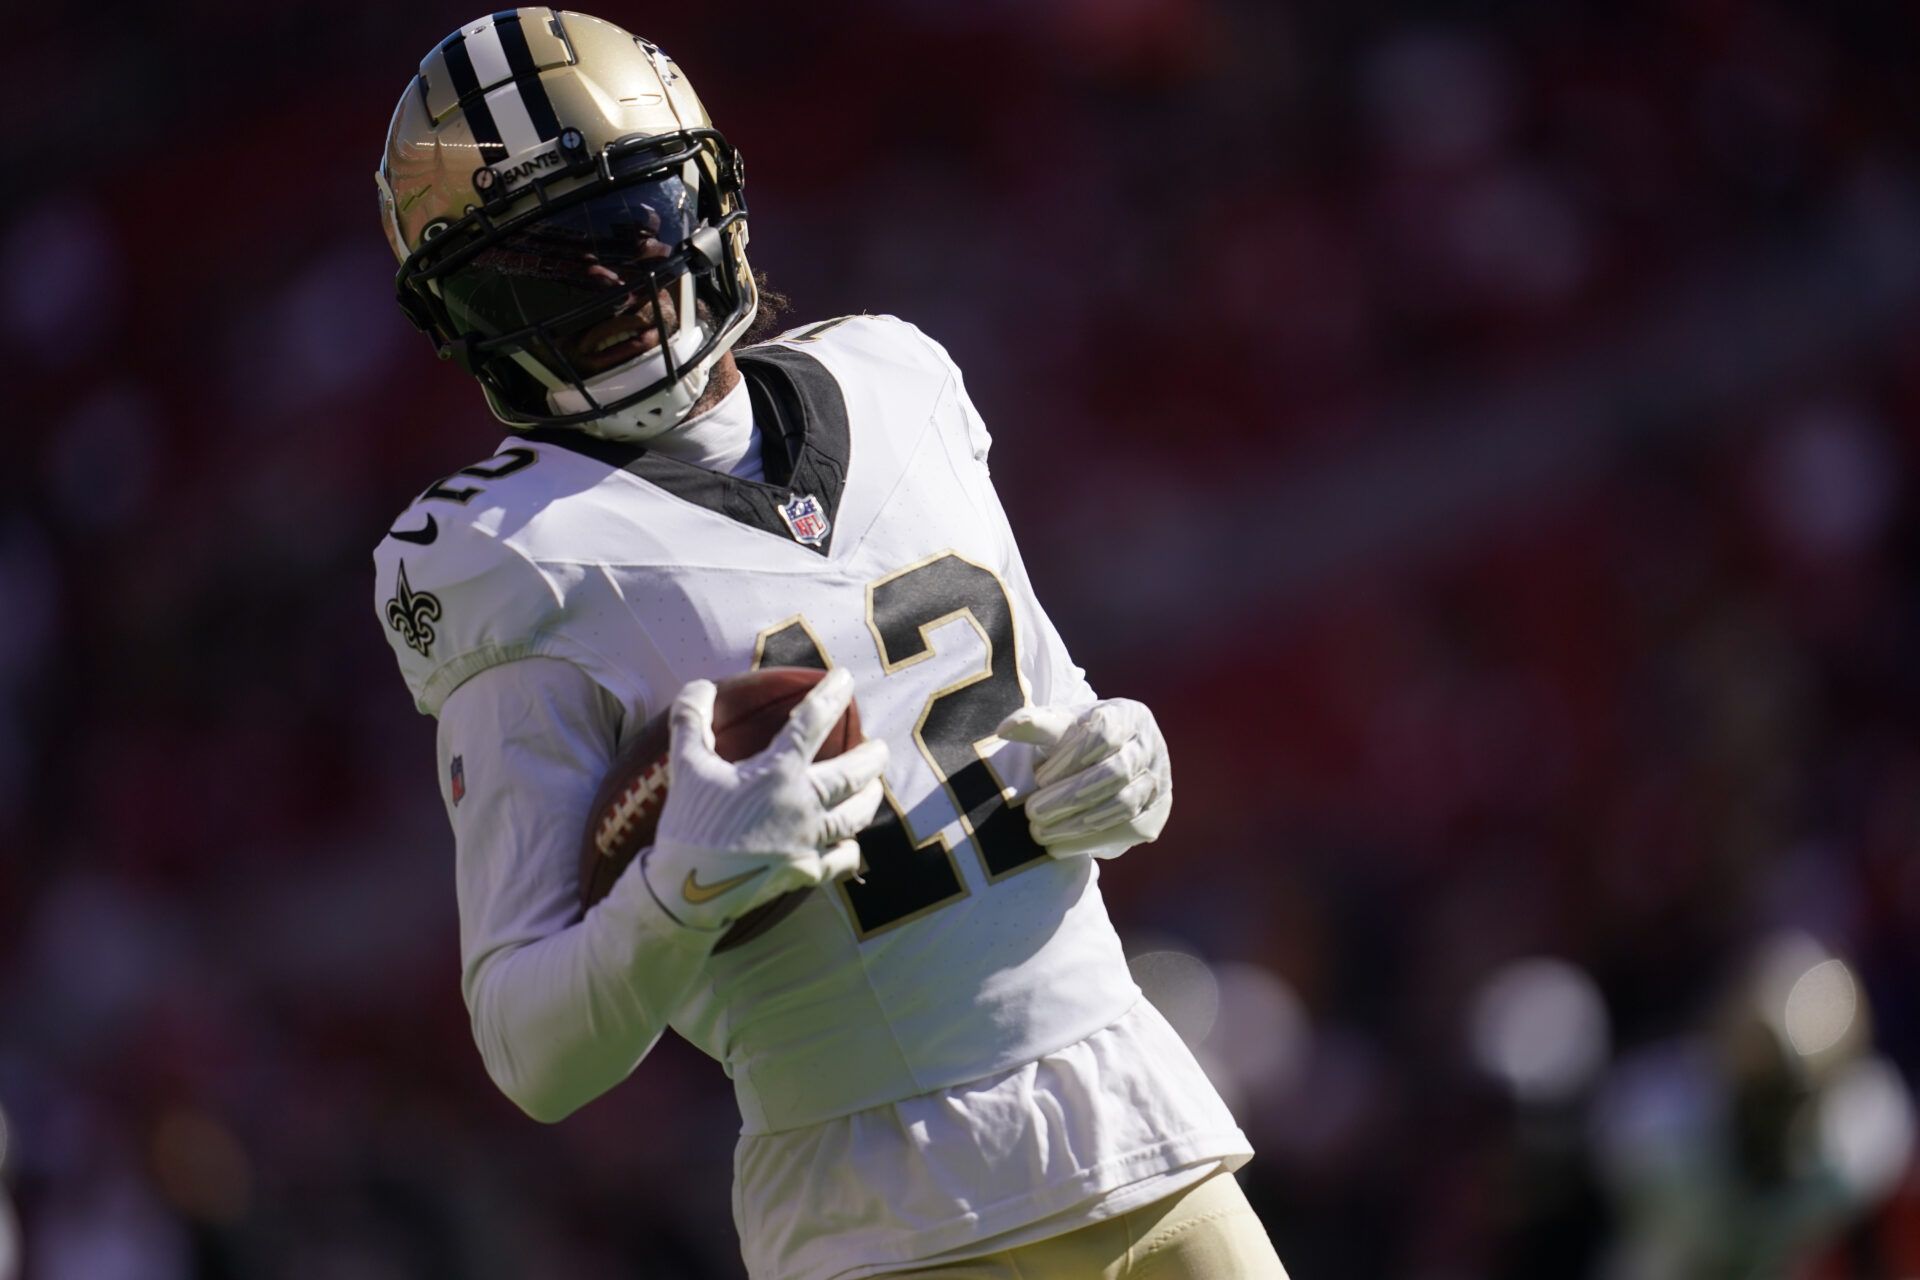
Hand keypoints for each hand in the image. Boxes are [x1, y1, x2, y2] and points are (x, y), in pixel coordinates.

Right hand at [644, 668, 888, 930]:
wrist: (689, 892)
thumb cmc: (689, 825)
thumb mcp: (685, 767)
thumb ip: (691, 721)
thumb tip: (700, 686)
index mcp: (777, 773)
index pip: (812, 722)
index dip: (831, 695)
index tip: (846, 679)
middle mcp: (803, 805)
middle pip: (853, 774)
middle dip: (872, 757)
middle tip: (880, 747)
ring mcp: (810, 842)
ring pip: (856, 816)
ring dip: (869, 798)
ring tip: (874, 788)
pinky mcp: (807, 873)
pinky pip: (844, 859)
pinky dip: (851, 848)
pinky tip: (850, 842)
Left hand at [996, 698, 1171, 859]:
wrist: (1108, 764)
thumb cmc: (1078, 741)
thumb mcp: (1060, 727)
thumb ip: (1036, 725)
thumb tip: (1004, 728)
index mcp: (1129, 715)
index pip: (1104, 733)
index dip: (1070, 757)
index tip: (1038, 778)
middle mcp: (1151, 747)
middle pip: (1115, 772)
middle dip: (1070, 796)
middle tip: (1032, 812)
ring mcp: (1159, 782)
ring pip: (1123, 805)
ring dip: (1077, 823)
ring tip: (1040, 832)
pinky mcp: (1156, 814)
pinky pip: (1128, 830)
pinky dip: (1091, 841)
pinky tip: (1059, 846)